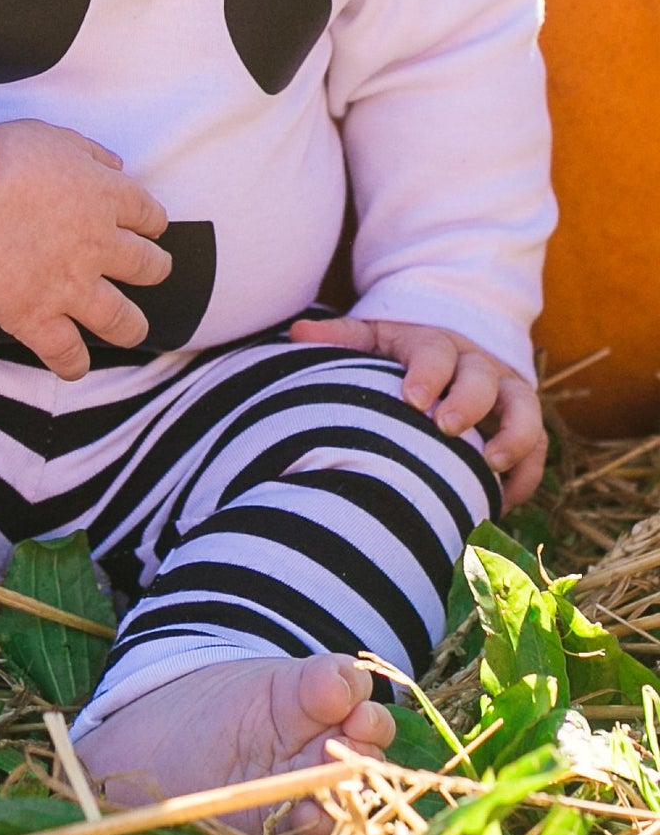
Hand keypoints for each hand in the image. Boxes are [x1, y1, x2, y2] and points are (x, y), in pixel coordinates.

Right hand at [0, 120, 170, 380]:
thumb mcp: (53, 136)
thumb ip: (92, 154)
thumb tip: (117, 166)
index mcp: (107, 197)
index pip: (151, 215)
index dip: (150, 222)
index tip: (144, 226)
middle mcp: (100, 246)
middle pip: (150, 267)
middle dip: (153, 269)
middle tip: (146, 270)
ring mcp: (71, 286)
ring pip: (123, 321)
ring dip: (131, 326)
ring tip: (129, 328)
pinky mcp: (36, 317)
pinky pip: (66, 354)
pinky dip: (73, 364)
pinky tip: (74, 365)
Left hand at [289, 315, 545, 508]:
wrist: (455, 346)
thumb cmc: (402, 351)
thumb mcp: (373, 336)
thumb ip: (341, 337)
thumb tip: (296, 333)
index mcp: (436, 343)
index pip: (435, 353)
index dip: (427, 375)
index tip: (412, 400)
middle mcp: (477, 364)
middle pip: (481, 378)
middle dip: (468, 402)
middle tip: (447, 428)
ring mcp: (505, 392)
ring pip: (523, 409)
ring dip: (513, 436)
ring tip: (491, 466)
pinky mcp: (523, 421)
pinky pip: (538, 446)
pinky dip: (527, 473)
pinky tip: (504, 500)